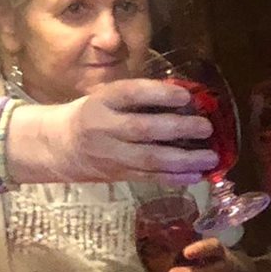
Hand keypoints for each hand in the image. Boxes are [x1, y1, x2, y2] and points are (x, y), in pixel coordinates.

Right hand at [23, 79, 219, 183]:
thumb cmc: (95, 113)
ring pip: (149, 159)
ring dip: (184, 160)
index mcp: (103, 101)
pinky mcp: (118, 175)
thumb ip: (141, 96)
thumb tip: (188, 96)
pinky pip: (148, 177)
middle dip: (178, 129)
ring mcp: (111, 155)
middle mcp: (104, 128)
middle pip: (143, 129)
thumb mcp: (108, 96)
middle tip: (206, 128)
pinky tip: (196, 175)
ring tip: (211, 158)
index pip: (131, 93)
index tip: (186, 96)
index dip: (159, 94)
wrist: (59, 146)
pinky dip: (174, 177)